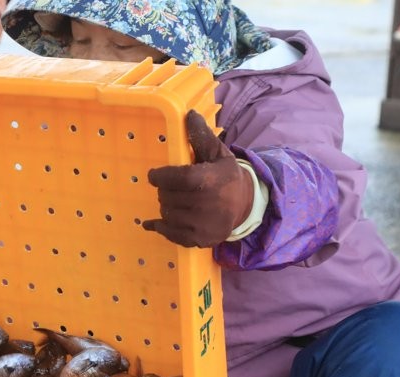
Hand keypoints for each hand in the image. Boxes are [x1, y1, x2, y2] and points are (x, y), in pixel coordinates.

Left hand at [144, 110, 254, 247]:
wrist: (245, 204)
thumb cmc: (226, 176)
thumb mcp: (217, 154)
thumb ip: (201, 137)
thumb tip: (189, 114)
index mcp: (210, 180)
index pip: (176, 178)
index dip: (160, 177)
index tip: (154, 175)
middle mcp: (206, 204)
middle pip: (167, 196)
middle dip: (165, 191)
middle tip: (171, 188)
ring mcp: (202, 224)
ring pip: (167, 214)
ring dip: (166, 206)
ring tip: (176, 201)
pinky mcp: (198, 239)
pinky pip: (169, 233)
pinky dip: (160, 226)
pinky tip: (155, 222)